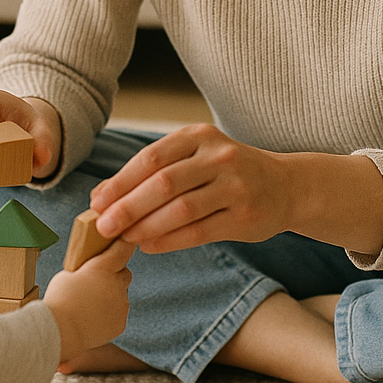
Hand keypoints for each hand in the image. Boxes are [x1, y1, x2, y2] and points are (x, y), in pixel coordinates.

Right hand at [43, 239, 134, 362]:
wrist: (59, 330)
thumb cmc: (59, 299)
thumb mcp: (69, 273)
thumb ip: (86, 268)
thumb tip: (93, 268)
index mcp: (103, 268)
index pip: (123, 248)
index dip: (124, 244)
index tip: (125, 241)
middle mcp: (117, 285)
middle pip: (125, 273)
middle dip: (115, 274)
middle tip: (98, 280)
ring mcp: (121, 305)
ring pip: (121, 295)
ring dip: (111, 296)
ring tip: (89, 304)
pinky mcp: (120, 322)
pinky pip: (118, 314)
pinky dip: (109, 314)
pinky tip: (92, 317)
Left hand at [87, 124, 290, 252]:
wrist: (285, 186)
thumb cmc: (227, 171)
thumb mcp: (195, 157)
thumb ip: (153, 172)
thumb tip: (102, 195)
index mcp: (200, 136)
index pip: (151, 158)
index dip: (121, 182)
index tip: (97, 202)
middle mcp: (219, 157)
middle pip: (163, 184)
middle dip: (128, 207)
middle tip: (103, 226)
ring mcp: (235, 186)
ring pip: (181, 210)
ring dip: (147, 227)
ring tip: (125, 238)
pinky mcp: (245, 216)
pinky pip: (200, 231)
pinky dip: (170, 241)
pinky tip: (150, 247)